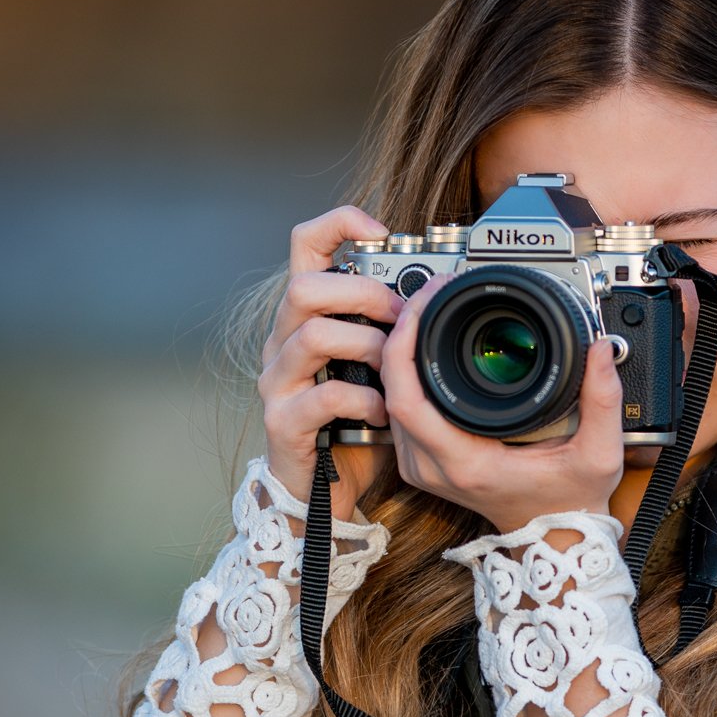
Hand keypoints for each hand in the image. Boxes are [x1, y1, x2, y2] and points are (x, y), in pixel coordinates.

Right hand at [258, 205, 406, 520]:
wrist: (324, 492)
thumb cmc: (357, 422)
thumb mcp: (378, 366)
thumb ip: (392, 328)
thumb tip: (440, 290)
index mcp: (306, 317)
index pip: (305, 245)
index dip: (339, 224)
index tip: (381, 232)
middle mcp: (282, 341)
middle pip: (304, 286)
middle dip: (363, 295)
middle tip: (400, 318)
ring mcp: (277, 381)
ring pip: (313, 336)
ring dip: (367, 347)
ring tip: (393, 371)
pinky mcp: (283, 422)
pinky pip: (323, 398)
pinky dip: (364, 402)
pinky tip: (385, 414)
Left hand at [378, 273, 626, 534]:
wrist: (554, 536)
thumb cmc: (570, 501)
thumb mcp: (600, 455)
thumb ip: (604, 402)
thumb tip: (599, 350)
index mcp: (467, 463)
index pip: (407, 399)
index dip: (405, 345)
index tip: (425, 305)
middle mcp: (433, 468)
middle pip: (389, 390)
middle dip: (402, 334)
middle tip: (430, 295)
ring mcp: (422, 467)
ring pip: (388, 398)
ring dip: (400, 351)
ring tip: (428, 311)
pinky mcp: (422, 463)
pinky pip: (398, 410)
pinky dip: (405, 374)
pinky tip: (424, 345)